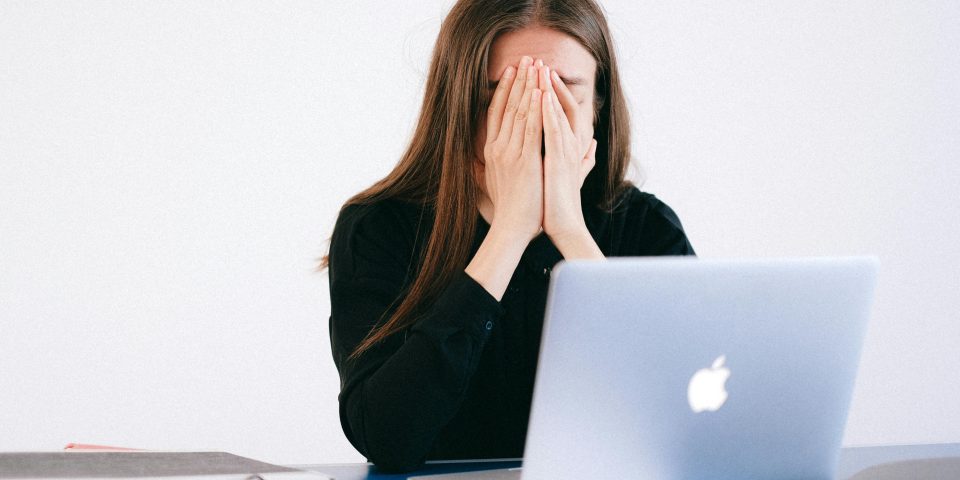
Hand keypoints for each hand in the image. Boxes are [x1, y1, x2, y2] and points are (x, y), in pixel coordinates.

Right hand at [481, 55, 544, 243]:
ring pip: (519, 112)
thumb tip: (484, 159)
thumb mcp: (495, 182)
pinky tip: (540, 92)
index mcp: (492, 151)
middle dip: (518, 80)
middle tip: (527, 59)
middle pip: (507, 106)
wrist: (512, 228)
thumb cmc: (509, 209)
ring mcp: (510, 153)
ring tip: (535, 66)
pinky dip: (535, 109)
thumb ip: (493, 166)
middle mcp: (498, 148)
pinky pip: (530, 129)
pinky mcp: (524, 160)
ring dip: (528, 87)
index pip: (496, 113)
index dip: (504, 90)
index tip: (512, 71)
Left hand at [538, 64, 597, 240]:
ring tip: (539, 69)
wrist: (564, 226)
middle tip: (538, 62)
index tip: (541, 75)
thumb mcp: (571, 175)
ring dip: (549, 90)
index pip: (563, 111)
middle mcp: (572, 145)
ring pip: (558, 113)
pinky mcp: (559, 161)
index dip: (554, 92)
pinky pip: (553, 131)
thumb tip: (594, 147)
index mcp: (571, 147)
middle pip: (562, 106)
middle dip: (549, 84)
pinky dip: (547, 112)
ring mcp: (567, 152)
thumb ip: (583, 159)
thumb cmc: (562, 203)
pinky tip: (540, 96)